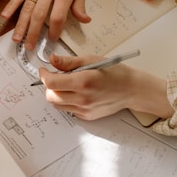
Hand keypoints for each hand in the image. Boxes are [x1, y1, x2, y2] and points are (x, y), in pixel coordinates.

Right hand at [1, 0, 89, 49]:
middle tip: (31, 47)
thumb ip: (80, 4)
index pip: (58, 16)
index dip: (55, 31)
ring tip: (17, 39)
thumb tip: (84, 20)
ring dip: (21, 25)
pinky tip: (5, 16)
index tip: (53, 39)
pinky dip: (11, 6)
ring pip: (27, 9)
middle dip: (34, 33)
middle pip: (40, 16)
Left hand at [38, 54, 171, 119]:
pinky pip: (68, 109)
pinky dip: (67, 101)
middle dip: (48, 86)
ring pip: (57, 104)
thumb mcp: (92, 60)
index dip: (43, 75)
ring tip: (67, 84)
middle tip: (55, 77)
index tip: (43, 70)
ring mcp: (85, 110)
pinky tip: (77, 93)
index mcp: (83, 82)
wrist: (132, 89)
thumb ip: (69, 62)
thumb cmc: (115, 72)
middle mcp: (83, 98)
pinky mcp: (87, 116)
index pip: (51, 82)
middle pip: (51, 96)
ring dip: (56, 94)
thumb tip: (52, 59)